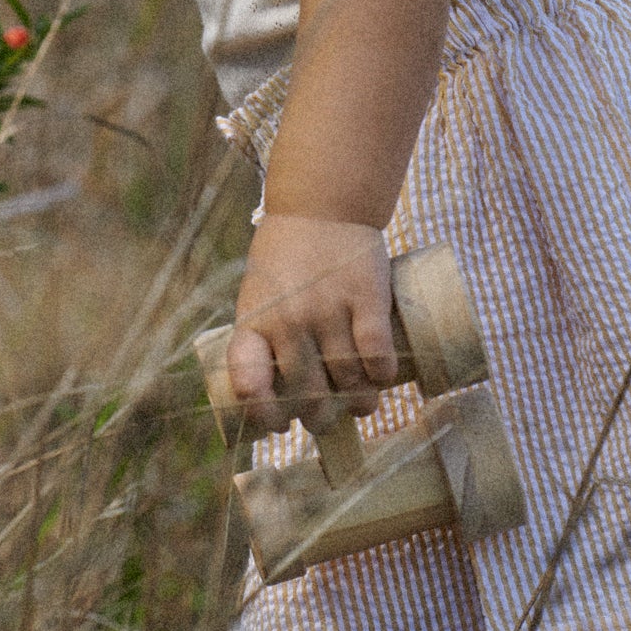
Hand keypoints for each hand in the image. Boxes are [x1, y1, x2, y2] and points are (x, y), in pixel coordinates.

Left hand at [228, 215, 396, 431]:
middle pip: (306, 395)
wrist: (321, 204)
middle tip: (325, 420)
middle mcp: (289, 320)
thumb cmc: (286, 257)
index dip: (263, 416)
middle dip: (318, 419)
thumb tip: (284, 398)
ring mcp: (328, 310)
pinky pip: (377, 357)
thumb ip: (266, 339)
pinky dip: (381, 376)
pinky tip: (382, 379)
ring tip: (361, 404)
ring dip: (358, 403)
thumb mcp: (259, 295)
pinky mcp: (366, 298)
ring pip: (347, 382)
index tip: (277, 425)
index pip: (249, 384)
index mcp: (255, 321)